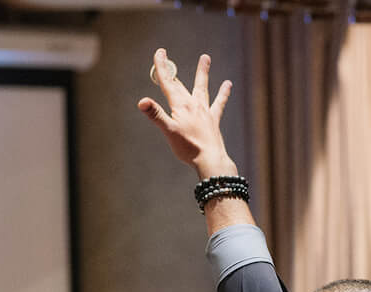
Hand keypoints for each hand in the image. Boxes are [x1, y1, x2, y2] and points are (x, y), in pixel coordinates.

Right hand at [138, 50, 235, 178]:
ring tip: (205, 57)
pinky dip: (223, 94)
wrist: (210, 159)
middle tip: (166, 58)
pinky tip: (228, 84)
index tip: (159, 52)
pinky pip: (218, 103)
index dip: (162, 68)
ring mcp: (204, 111)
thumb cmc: (188, 148)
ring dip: (202, 73)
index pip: (168, 83)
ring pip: (202, 88)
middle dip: (171, 72)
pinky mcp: (213, 120)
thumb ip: (156, 114)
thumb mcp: (169, 131)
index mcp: (181, 106)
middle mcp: (193, 105)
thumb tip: (142, 101)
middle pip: (180, 85)